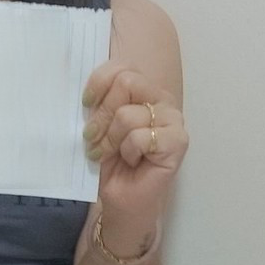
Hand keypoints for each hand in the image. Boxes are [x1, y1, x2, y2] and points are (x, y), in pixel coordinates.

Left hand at [82, 62, 187, 218]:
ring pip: (128, 114)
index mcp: (143, 90)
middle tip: (94, 139)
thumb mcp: (98, 125)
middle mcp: (161, 100)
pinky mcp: (178, 141)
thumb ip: (98, 102)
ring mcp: (173, 120)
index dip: (98, 83)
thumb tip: (85, 92)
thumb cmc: (111, 163)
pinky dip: (128, 152)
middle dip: (102, 115)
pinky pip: (140, 137)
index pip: (122, 67)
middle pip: (126, 82)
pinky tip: (132, 161)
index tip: (85, 105)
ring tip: (111, 154)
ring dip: (110, 139)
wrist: (122, 198)